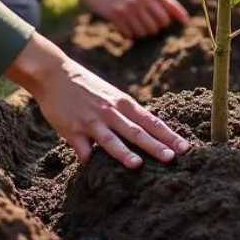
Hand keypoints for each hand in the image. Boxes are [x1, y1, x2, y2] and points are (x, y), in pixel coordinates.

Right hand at [7, 34, 190, 167]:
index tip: (184, 147)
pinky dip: (88, 158)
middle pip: (137, 131)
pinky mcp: (72, 129)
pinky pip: (82, 148)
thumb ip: (125, 114)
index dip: (168, 135)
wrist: (54, 73)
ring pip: (111, 139)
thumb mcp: (110, 94)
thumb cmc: (86, 85)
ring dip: (123, 153)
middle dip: (155, 146)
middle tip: (173, 158)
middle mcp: (110, 111)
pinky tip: (91, 166)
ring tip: (138, 164)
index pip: (151, 121)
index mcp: (122, 102)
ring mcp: (91, 120)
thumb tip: (144, 133)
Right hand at [80, 0, 188, 38]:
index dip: (180, 15)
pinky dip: (129, 34)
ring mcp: (129, 7)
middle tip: (148, 26)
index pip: (170, 5)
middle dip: (157, 28)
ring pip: (146, 31)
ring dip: (142, 33)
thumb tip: (166, 17)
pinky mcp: (116, 15)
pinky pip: (130, 34)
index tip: (186, 22)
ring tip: (134, 26)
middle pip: (161, 23)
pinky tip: (124, 28)